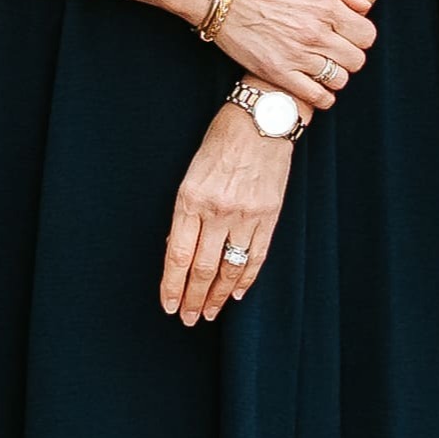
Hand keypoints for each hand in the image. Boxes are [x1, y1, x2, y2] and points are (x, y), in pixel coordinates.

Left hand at [163, 107, 295, 325]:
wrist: (262, 118)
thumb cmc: (221, 141)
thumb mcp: (192, 173)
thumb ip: (185, 213)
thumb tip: (179, 251)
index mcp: (190, 198)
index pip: (178, 256)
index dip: (172, 286)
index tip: (169, 306)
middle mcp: (217, 210)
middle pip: (203, 268)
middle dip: (194, 298)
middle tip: (189, 319)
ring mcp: (246, 214)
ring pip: (230, 268)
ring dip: (219, 296)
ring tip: (211, 313)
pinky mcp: (269, 215)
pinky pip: (257, 255)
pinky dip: (246, 278)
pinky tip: (237, 294)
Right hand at [203, 0, 375, 113]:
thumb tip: (364, 6)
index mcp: (326, 6)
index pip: (367, 35)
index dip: (361, 36)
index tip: (350, 34)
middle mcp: (315, 33)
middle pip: (356, 60)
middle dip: (350, 55)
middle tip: (336, 51)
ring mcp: (296, 55)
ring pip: (339, 79)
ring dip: (336, 75)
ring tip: (324, 67)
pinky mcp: (277, 72)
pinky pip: (315, 96)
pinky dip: (322, 97)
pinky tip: (317, 88)